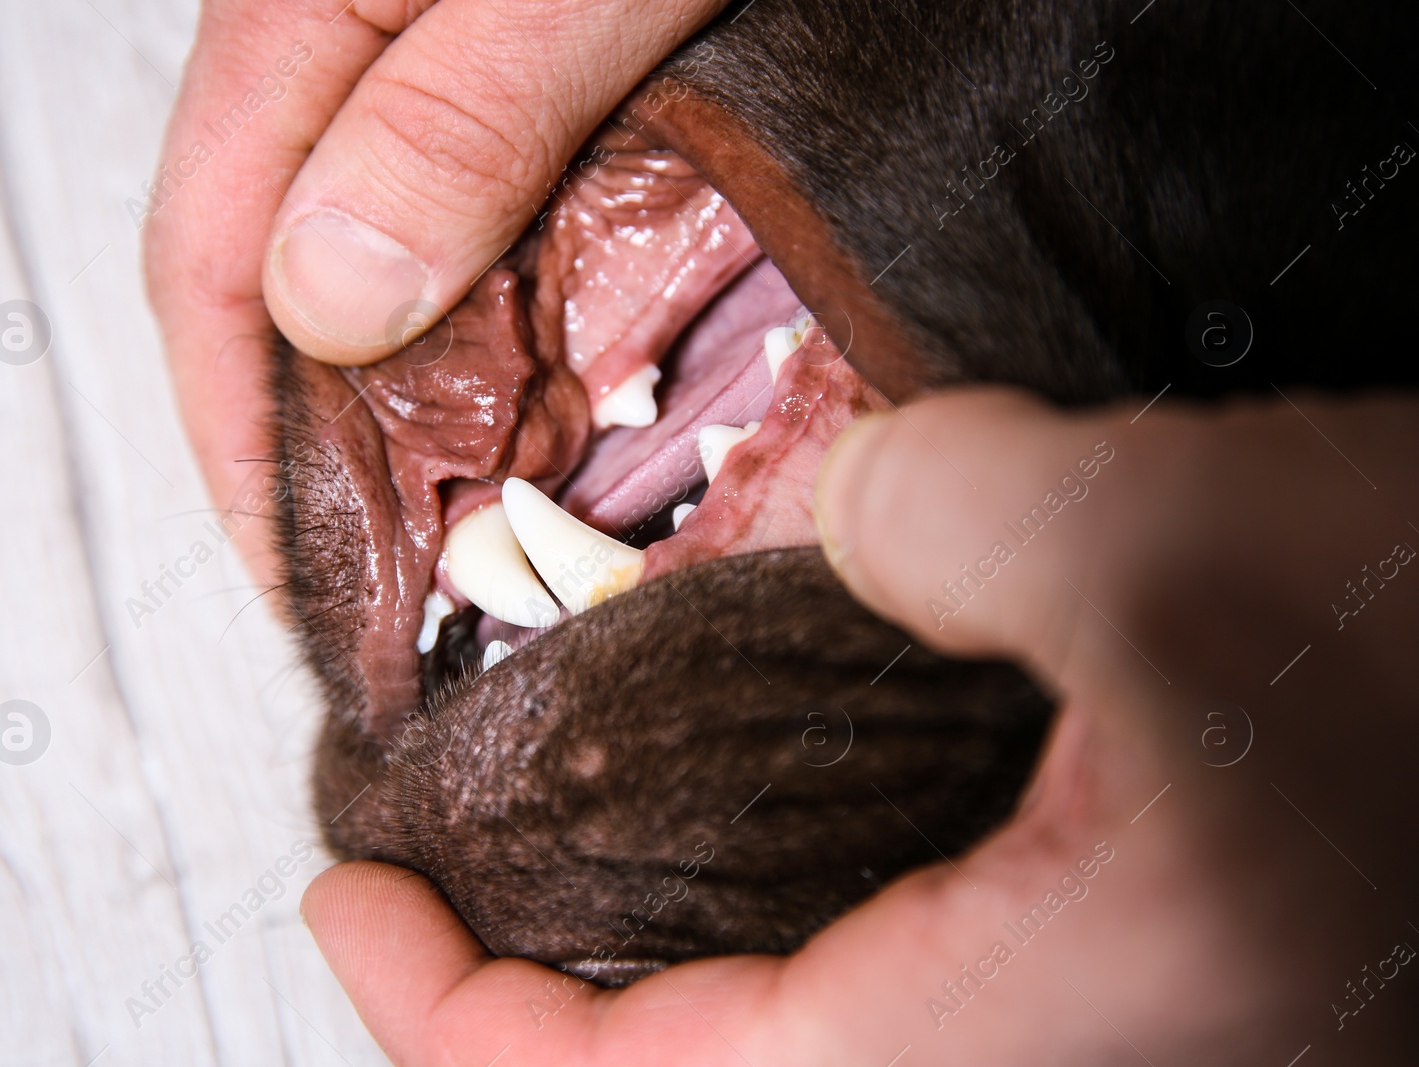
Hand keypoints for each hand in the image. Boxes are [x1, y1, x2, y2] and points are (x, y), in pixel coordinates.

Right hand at [144, 0, 725, 579]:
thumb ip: (453, 125)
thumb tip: (329, 302)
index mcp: (296, 16)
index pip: (208, 267)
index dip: (241, 445)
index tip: (299, 576)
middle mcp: (324, 42)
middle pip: (275, 276)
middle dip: (323, 437)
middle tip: (401, 572)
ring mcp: (401, 48)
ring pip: (369, 248)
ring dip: (405, 379)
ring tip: (464, 503)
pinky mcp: (481, 44)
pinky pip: (454, 203)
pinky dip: (478, 302)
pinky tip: (531, 362)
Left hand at [302, 387, 1418, 1063]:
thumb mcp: (1181, 552)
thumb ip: (955, 508)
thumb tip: (853, 496)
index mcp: (1022, 1041)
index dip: (448, 1015)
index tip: (347, 899)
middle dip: (530, 1013)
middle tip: (432, 895)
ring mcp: (1090, 1037)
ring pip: (796, 1048)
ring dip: (653, 976)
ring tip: (559, 863)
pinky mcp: (1129, 972)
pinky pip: (891, 988)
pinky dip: (779, 931)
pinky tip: (765, 832)